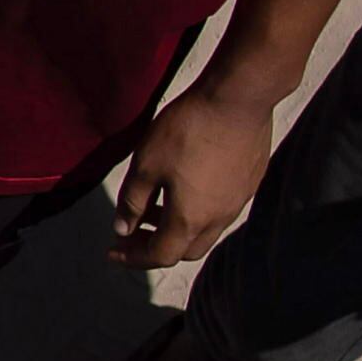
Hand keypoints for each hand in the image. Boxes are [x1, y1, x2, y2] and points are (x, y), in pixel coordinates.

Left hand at [111, 85, 280, 269]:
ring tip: (151, 206)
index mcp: (190, 219)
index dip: (133, 258)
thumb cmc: (186, 132)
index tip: (113, 252)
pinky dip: (195, 212)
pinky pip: (219, 212)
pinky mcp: (248, 184)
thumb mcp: (145, 165)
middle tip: (131, 232)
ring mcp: (238, 203)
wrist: (237, 101)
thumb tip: (123, 228)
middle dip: (155, 247)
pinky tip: (182, 188)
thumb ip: (132, 201)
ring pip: (204, 231)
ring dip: (175, 228)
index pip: (160, 256)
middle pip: (184, 250)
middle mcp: (218, 219)